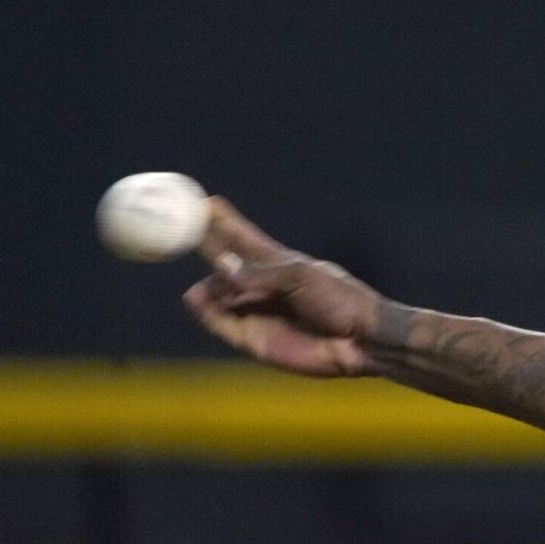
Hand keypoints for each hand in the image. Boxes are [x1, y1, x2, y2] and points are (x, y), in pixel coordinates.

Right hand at [182, 198, 386, 376]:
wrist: (361, 341)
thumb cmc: (340, 301)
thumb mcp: (301, 278)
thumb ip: (261, 273)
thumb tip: (224, 267)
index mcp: (279, 264)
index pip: (245, 238)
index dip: (225, 221)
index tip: (205, 202)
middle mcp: (262, 286)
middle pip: (225, 266)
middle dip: (207, 251)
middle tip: (183, 239)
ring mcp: (256, 312)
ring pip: (219, 295)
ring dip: (206, 286)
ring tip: (199, 285)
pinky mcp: (253, 338)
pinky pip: (222, 322)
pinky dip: (207, 311)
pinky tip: (195, 299)